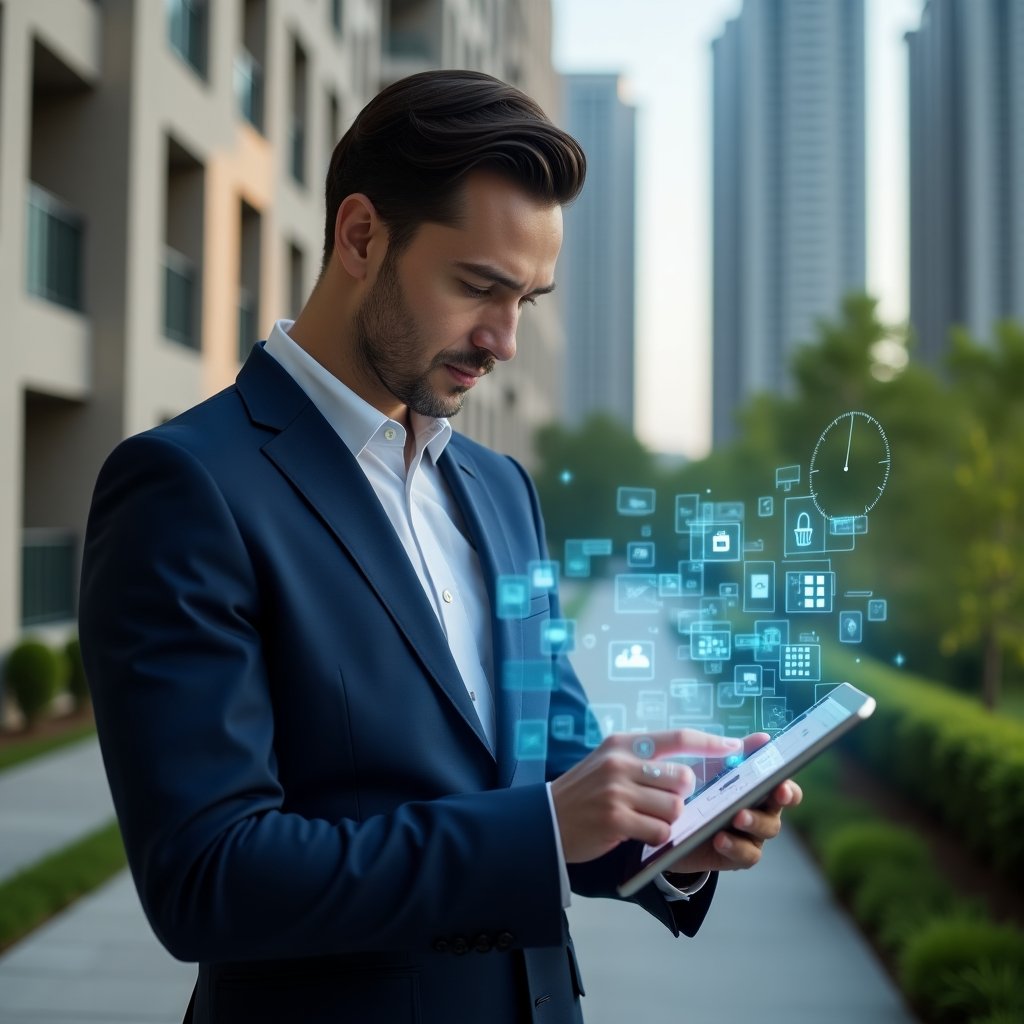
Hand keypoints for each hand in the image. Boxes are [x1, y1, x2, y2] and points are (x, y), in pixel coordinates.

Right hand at [551, 729, 744, 863]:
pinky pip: (660, 831)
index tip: (734, 746)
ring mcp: (618, 791)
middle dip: (681, 796)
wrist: (546, 819)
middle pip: (683, 778)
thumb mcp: (609, 762)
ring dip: (667, 820)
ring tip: (644, 819)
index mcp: (624, 744)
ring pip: (675, 807)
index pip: (677, 737)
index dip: (710, 742)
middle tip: (661, 804)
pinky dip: (656, 837)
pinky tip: (637, 834)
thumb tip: (690, 768)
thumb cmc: (585, 793)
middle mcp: (621, 762)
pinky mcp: (616, 820)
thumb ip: (645, 761)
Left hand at [664, 732, 802, 875]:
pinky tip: (720, 838)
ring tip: (736, 817)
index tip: (781, 786)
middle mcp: (761, 814)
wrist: (671, 823)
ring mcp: (750, 837)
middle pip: (776, 814)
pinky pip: (746, 856)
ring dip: (753, 823)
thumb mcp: (714, 768)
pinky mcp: (735, 857)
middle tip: (760, 800)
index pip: (784, 791)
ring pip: (765, 833)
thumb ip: (739, 753)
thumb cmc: (699, 790)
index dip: (788, 790)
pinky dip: (735, 847)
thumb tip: (764, 738)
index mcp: (759, 792)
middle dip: (770, 808)